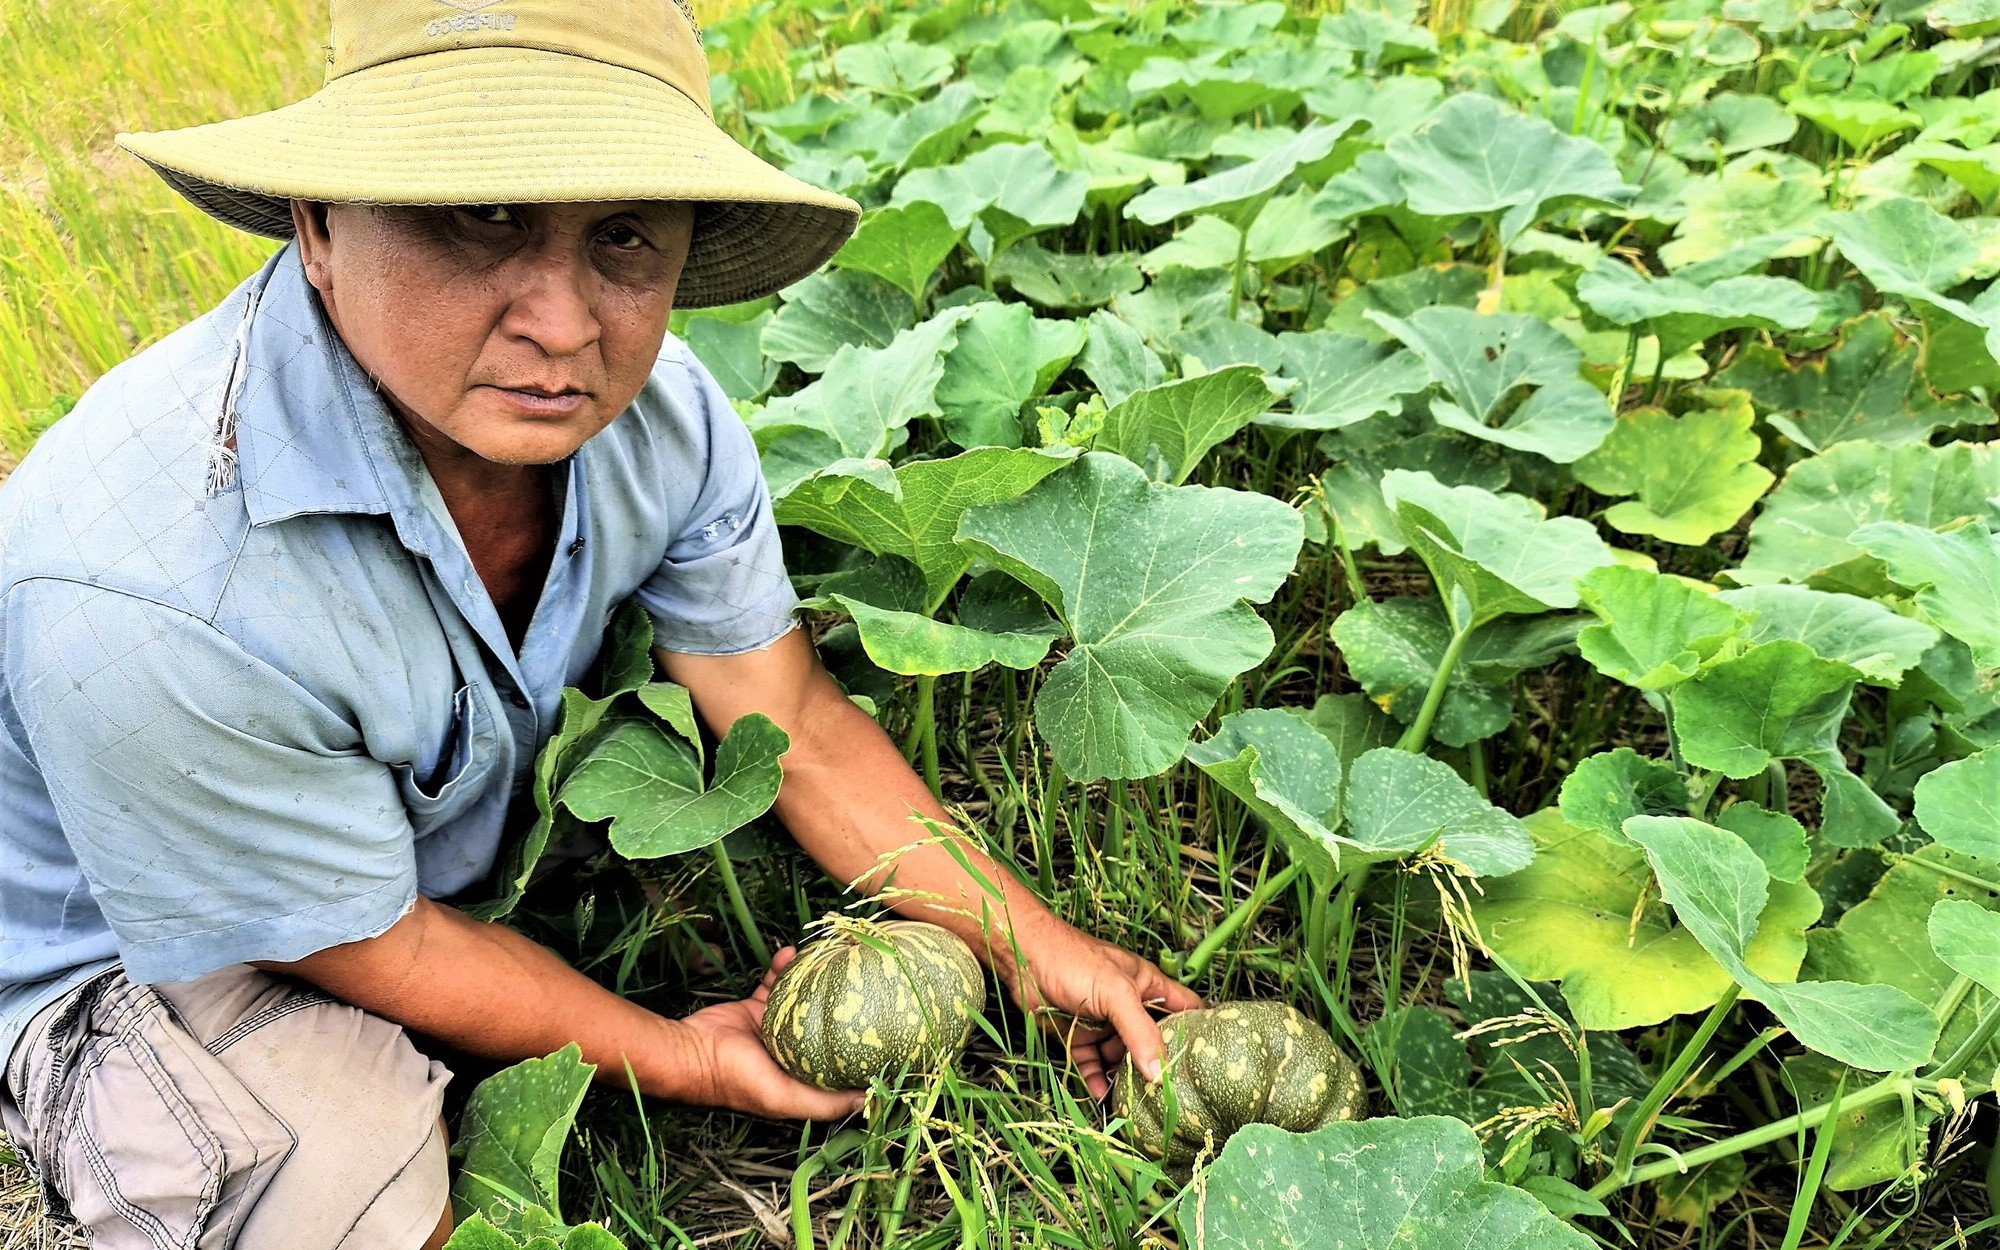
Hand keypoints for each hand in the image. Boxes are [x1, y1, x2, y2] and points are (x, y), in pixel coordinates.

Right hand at [678, 947, 865, 1120]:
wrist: (691, 1051)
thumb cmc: (737, 1079)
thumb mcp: (784, 1098)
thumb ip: (824, 1102)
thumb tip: (868, 1100)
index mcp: (800, 1076)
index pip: (838, 1062)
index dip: (859, 1045)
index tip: (880, 1023)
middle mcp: (791, 1051)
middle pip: (824, 1024)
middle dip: (840, 1003)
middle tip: (857, 977)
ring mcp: (774, 1026)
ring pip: (802, 997)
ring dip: (811, 978)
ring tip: (825, 958)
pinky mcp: (757, 1005)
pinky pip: (775, 983)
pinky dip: (781, 968)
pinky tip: (788, 953)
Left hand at [991, 915, 1202, 1098]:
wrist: (1020, 958)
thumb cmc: (1072, 961)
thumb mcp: (1115, 992)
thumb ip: (1139, 1031)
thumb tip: (1160, 1074)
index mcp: (1147, 986)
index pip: (1186, 1008)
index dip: (1201, 1029)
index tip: (1214, 1058)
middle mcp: (1128, 1007)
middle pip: (1154, 1042)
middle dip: (1162, 1066)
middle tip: (1175, 1097)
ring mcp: (1103, 1024)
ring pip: (1123, 1059)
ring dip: (1128, 1080)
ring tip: (1139, 1106)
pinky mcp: (1078, 1039)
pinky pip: (1093, 1067)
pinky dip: (1098, 1083)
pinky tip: (1103, 1098)